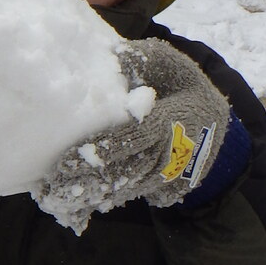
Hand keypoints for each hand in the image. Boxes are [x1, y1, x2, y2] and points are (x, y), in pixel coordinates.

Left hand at [33, 41, 242, 233]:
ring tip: (55, 200)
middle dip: (87, 182)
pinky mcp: (164, 189)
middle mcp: (171, 153)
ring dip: (91, 197)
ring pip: (127, 190)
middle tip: (51, 189)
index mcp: (172, 120)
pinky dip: (103, 202)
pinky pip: (131, 197)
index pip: (136, 137)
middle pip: (126, 172)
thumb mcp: (170, 63)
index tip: (67, 162)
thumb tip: (114, 56)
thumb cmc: (183, 85)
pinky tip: (74, 209)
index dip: (103, 151)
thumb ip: (143, 60)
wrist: (215, 121)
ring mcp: (168, 176)